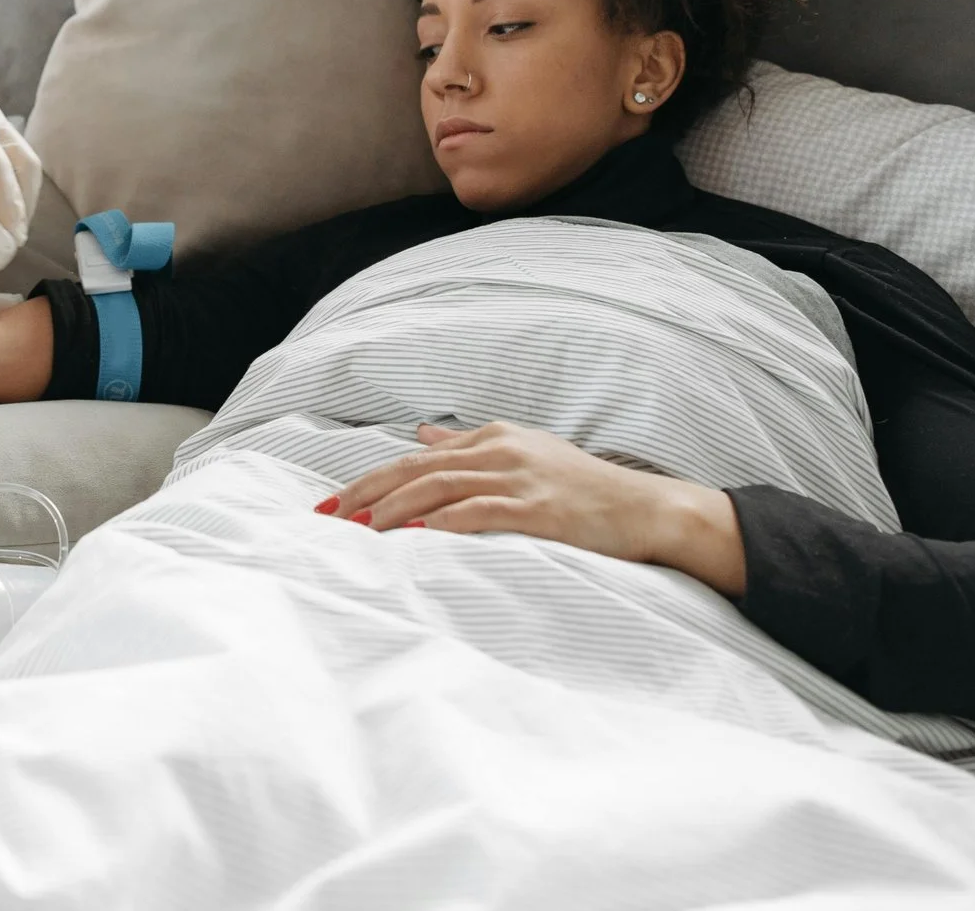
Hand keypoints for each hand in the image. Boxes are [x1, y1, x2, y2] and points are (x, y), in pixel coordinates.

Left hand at [0, 101, 39, 274]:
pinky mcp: (2, 149)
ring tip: (0, 242)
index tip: (12, 239)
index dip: (9, 202)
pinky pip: (19, 179)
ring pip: (26, 174)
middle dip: (20, 207)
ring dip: (19, 210)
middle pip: (24, 164)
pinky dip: (13, 206)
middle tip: (10, 245)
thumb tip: (3, 247)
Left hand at [317, 421, 747, 596]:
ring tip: (357, 529)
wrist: (646, 509)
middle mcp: (500, 451)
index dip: (370, 479)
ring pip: (437, 488)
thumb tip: (422, 437)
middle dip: (366, 493)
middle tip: (328, 516)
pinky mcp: (537, 508)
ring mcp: (519, 478)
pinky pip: (476, 513)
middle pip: (415, 469)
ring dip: (391, 510)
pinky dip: (439, 523)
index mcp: (494, 438)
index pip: (416, 458)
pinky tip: (412, 537)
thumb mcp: (525, 454)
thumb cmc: (584, 488)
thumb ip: (471, 447)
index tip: (332, 502)